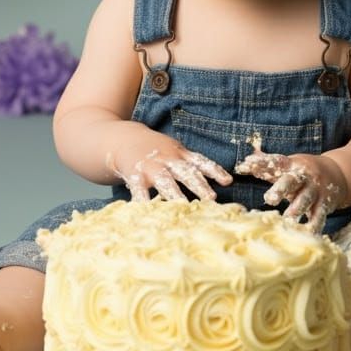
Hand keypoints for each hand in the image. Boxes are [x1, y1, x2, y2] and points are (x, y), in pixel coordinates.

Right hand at [108, 134, 231, 202]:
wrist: (122, 139)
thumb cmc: (154, 149)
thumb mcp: (174, 150)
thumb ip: (192, 164)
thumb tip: (222, 181)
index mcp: (179, 154)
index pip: (200, 162)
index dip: (215, 171)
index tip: (228, 181)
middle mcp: (167, 159)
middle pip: (186, 172)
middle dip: (199, 185)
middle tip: (212, 199)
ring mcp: (151, 167)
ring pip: (165, 181)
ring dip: (175, 194)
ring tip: (183, 207)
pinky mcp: (135, 175)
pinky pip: (140, 189)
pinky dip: (143, 200)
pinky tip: (147, 211)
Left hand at [234, 151, 346, 232]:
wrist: (337, 173)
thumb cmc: (302, 172)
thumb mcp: (288, 165)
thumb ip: (267, 166)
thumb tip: (244, 162)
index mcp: (292, 164)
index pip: (275, 161)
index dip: (261, 162)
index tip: (247, 165)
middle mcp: (304, 176)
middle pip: (291, 181)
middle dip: (281, 189)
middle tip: (269, 199)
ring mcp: (315, 190)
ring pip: (305, 199)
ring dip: (297, 209)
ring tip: (288, 219)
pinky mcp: (325, 204)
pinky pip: (320, 215)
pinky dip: (314, 225)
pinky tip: (309, 234)